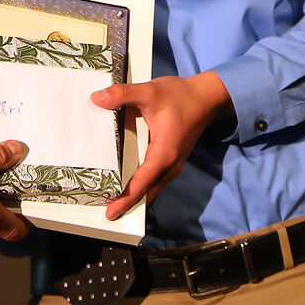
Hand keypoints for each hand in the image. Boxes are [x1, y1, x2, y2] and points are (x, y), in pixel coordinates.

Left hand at [91, 72, 232, 220]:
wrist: (207, 97)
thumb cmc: (181, 96)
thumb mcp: (150, 92)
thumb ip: (123, 94)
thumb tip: (97, 99)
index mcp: (164, 154)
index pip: (142, 183)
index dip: (125, 199)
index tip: (110, 213)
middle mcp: (170, 165)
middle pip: (146, 193)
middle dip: (127, 204)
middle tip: (104, 211)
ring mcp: (172, 165)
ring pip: (151, 188)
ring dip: (134, 196)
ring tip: (111, 201)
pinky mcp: (171, 160)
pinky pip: (154, 179)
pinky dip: (140, 186)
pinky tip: (125, 183)